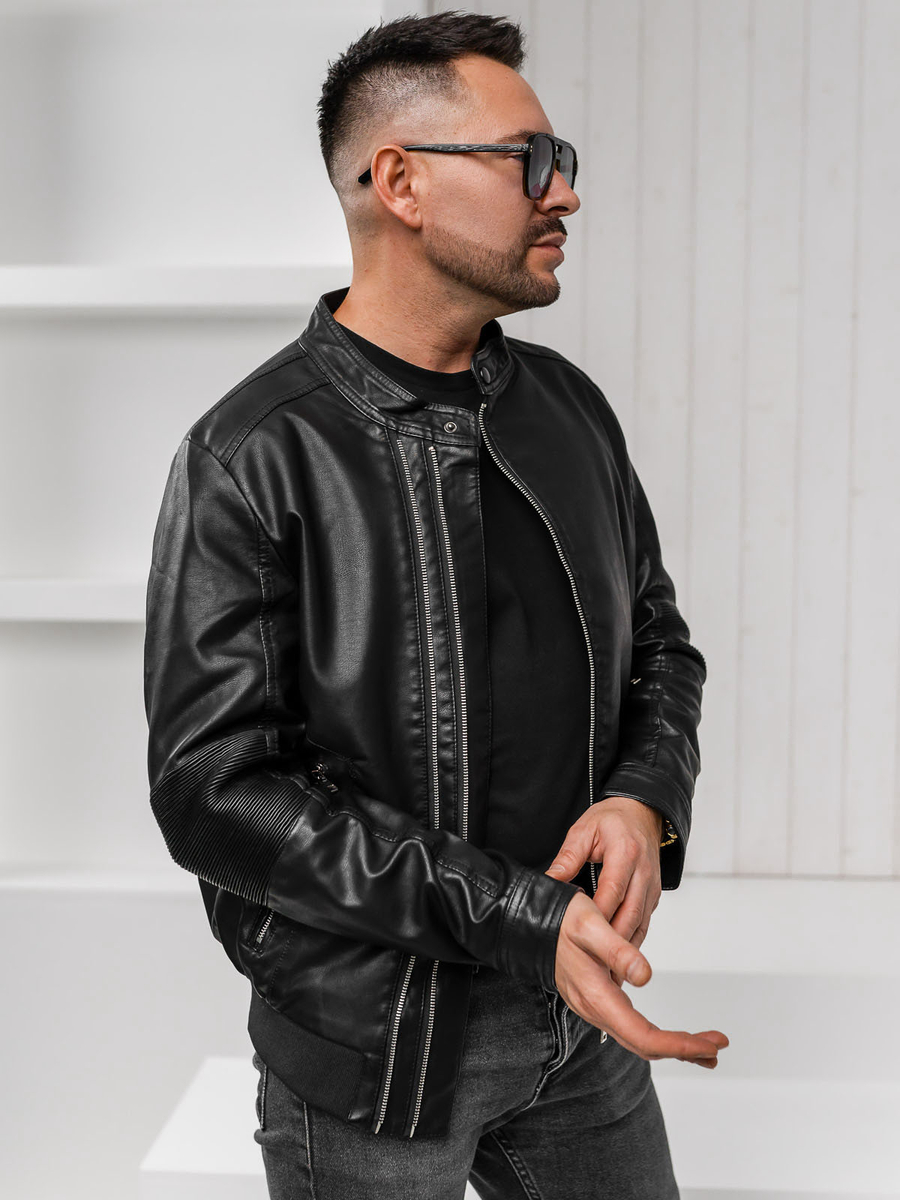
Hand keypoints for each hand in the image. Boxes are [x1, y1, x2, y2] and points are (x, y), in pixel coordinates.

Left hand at [545, 795, 663, 985]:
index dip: (598, 917)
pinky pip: (643, 925)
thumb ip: (567, 858)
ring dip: (623, 951)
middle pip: (629, 915)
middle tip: (593, 968)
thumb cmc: (612, 820)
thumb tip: (547, 883)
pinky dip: (630, 944)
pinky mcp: (653, 897)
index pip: (612, 891)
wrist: (642, 812)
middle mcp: (644, 873)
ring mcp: (652, 887)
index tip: (581, 937)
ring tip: (604, 976)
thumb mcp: (583, 831)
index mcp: (626, 853)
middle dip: (612, 944)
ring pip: (639, 925)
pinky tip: (617, 962)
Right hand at [551, 891, 728, 1066]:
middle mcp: (595, 1009)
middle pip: (645, 1044)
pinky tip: (671, 1033)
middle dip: (684, 1048)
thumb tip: (647, 977)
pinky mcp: (597, 999)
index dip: (679, 1045)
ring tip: (706, 1046)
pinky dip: (658, 1034)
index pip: (644, 1036)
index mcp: (596, 996)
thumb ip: (618, 951)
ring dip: (674, 1045)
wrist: (530, 920)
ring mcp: (595, 1006)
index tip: (709, 1045)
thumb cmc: (560, 919)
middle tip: (718, 1045)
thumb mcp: (590, 924)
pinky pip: (631, 1027)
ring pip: (639, 1038)